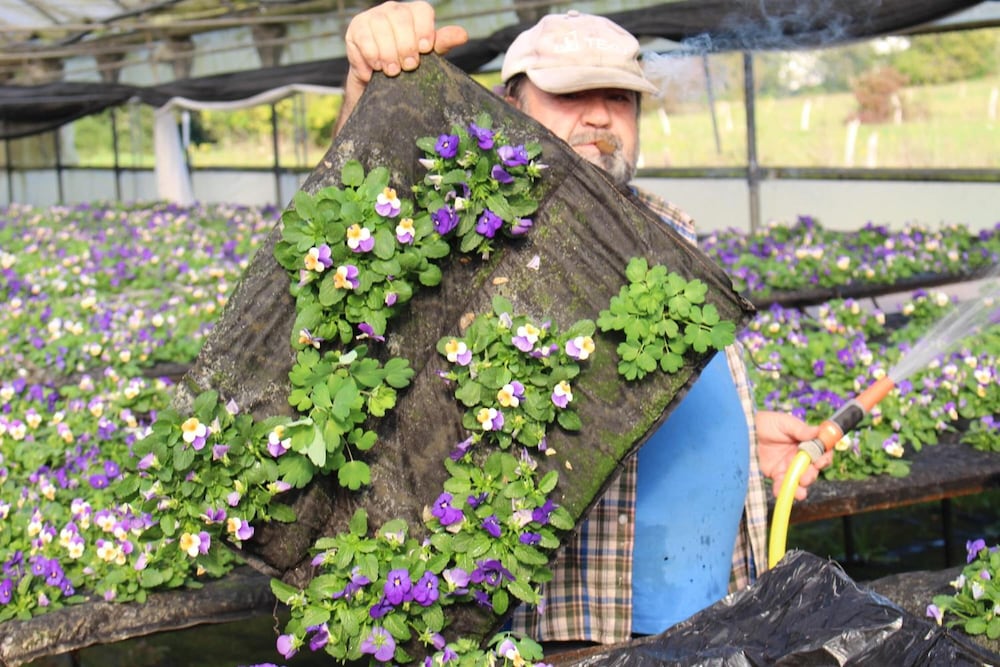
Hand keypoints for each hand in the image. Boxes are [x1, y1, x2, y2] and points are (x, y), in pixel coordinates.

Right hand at [335, 1, 468, 133]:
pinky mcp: (355, 28)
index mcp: (414, 13)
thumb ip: (443, 43)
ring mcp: (373, 17)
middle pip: (400, 18)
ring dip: (387, 53)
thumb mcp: (429, 55)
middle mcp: (393, 9)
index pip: (422, 11)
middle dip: (405, 45)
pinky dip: (370, 57)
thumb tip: (463, 35)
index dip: (424, 29)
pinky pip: (362, 39)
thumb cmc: (408, 63)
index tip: (425, 50)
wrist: (379, 79)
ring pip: (380, 27)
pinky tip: (374, 70)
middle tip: (409, 67)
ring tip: (392, 72)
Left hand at [755, 410, 829, 500]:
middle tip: (806, 478)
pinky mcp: (777, 474)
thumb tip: (817, 432)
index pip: (822, 454)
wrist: (748, 430)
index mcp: (807, 444)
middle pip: (813, 470)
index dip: (824, 459)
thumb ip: (800, 429)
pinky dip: (782, 491)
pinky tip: (780, 493)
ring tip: (799, 493)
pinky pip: (781, 485)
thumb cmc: (769, 423)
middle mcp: (801, 458)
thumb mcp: (785, 422)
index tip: (820, 462)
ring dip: (801, 488)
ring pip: (799, 481)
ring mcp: (790, 467)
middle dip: (811, 476)